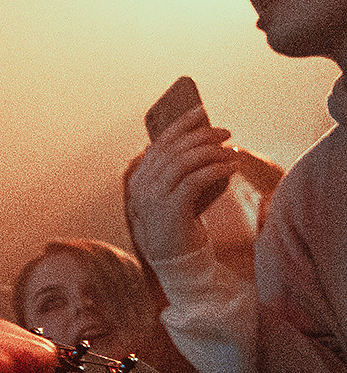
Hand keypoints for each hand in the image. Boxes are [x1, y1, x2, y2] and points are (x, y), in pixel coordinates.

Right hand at [126, 103, 238, 265]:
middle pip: (174, 149)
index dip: (181, 124)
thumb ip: (169, 173)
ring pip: (185, 161)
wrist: (175, 262)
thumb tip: (182, 145)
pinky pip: (196, 180)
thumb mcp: (169, 195)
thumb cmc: (177, 225)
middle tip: (226, 132)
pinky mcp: (171, 209)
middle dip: (202, 135)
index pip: (160, 142)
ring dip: (213, 151)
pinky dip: (217, 168)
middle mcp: (142, 185)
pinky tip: (233, 165)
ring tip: (233, 150)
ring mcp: (154, 197)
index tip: (201, 110)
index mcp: (139, 178)